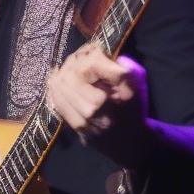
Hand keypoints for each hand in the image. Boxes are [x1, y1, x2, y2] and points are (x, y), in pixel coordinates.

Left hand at [46, 43, 153, 165]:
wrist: (130, 142)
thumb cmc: (134, 109)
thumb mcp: (138, 84)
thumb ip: (125, 66)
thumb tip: (98, 53)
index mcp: (119, 92)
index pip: (92, 65)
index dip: (90, 53)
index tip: (94, 50)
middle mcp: (98, 106)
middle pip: (72, 74)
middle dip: (73, 61)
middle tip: (78, 57)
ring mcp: (83, 118)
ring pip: (60, 86)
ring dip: (62, 72)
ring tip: (68, 67)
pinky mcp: (74, 125)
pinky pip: (57, 100)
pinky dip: (55, 87)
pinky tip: (58, 80)